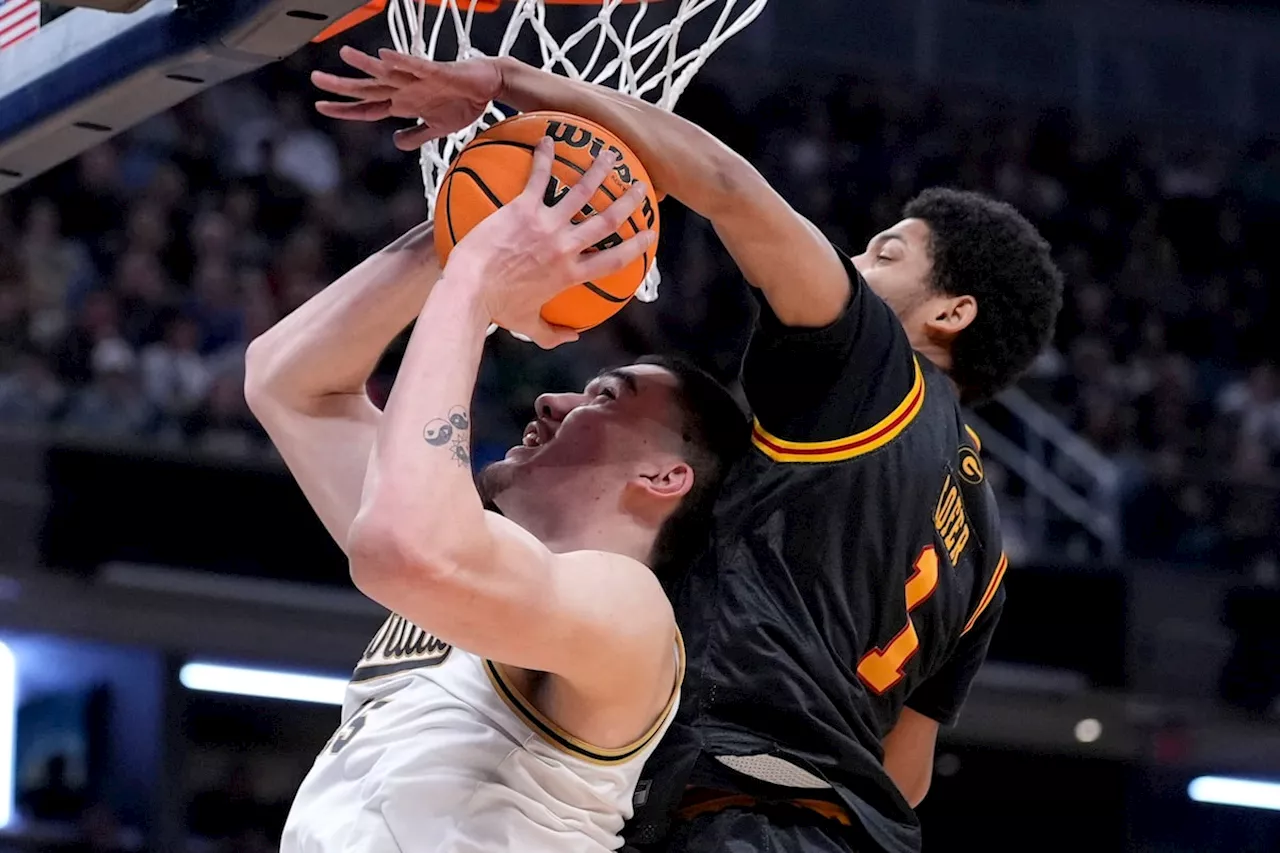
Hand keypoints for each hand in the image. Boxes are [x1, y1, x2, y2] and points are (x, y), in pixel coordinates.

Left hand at [311, 47, 500, 150]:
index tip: (321, 107)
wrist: (489, 85)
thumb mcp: (437, 129)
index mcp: (403, 104)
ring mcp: (418, 79)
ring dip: (367, 64)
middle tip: (316, 79)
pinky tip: (384, 55)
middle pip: (369, 88)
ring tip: (345, 54)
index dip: (345, 109)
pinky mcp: (436, 71)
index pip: (367, 108)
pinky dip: (401, 60)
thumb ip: (416, 136)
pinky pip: (416, 65)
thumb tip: (396, 143)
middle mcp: (405, 89)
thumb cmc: (463, 102)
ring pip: (388, 72)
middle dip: (343, 86)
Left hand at [443, 137, 654, 348]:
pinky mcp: (522, 209)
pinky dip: (545, 157)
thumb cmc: (498, 310)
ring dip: (599, 171)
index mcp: (571, 274)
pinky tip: (549, 139)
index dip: (637, 246)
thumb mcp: (530, 326)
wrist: (470, 290)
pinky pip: (538, 177)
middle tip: (641, 187)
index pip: (615, 259)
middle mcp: (565, 246)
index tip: (650, 233)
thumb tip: (574, 336)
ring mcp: (546, 225)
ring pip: (582, 192)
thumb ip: (555, 333)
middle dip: (629, 201)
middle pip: (607, 219)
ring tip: (610, 155)